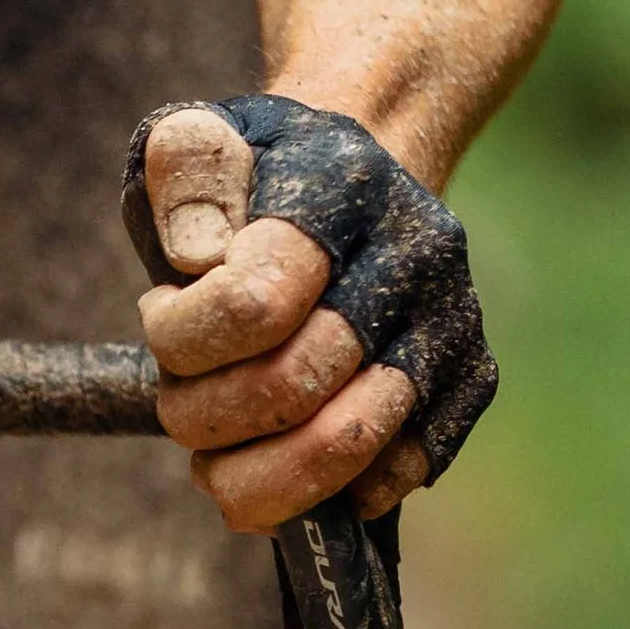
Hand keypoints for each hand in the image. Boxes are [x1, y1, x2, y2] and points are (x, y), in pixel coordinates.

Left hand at [123, 95, 494, 532]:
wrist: (357, 171)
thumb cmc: (256, 168)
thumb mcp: (199, 135)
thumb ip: (184, 172)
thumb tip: (195, 258)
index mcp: (343, 187)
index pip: (253, 303)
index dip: (183, 339)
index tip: (156, 320)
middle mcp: (415, 253)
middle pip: (295, 385)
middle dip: (206, 417)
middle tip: (175, 408)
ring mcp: (451, 320)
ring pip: (352, 446)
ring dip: (259, 478)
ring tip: (212, 460)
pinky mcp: (472, 378)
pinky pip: (399, 472)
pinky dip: (325, 493)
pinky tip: (273, 464)